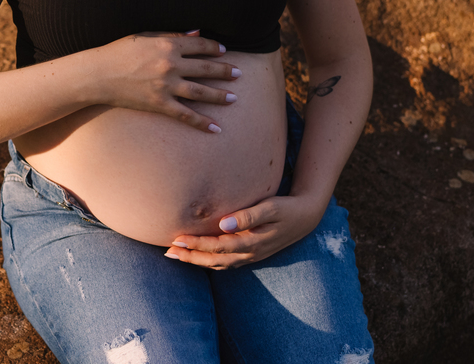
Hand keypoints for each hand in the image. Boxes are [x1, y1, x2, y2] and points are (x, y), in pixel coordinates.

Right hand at [102, 30, 239, 132]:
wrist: (98, 74)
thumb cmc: (118, 51)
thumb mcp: (145, 36)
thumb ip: (172, 35)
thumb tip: (197, 33)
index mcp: (168, 45)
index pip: (201, 46)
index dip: (215, 48)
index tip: (224, 51)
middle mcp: (171, 65)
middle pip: (206, 69)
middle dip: (225, 71)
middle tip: (239, 74)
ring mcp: (167, 86)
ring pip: (201, 92)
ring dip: (220, 95)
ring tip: (233, 98)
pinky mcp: (160, 103)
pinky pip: (186, 114)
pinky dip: (203, 122)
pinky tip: (216, 128)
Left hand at [163, 193, 326, 269]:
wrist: (305, 217)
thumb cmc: (285, 208)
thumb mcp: (270, 207)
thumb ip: (248, 216)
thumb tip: (223, 224)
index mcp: (252, 242)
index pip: (218, 247)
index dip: (197, 245)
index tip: (177, 239)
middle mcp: (250, 253)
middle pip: (215, 260)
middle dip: (190, 257)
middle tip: (168, 252)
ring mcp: (251, 256)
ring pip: (219, 264)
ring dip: (197, 261)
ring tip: (176, 255)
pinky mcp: (251, 254)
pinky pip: (226, 263)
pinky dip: (209, 261)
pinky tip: (196, 257)